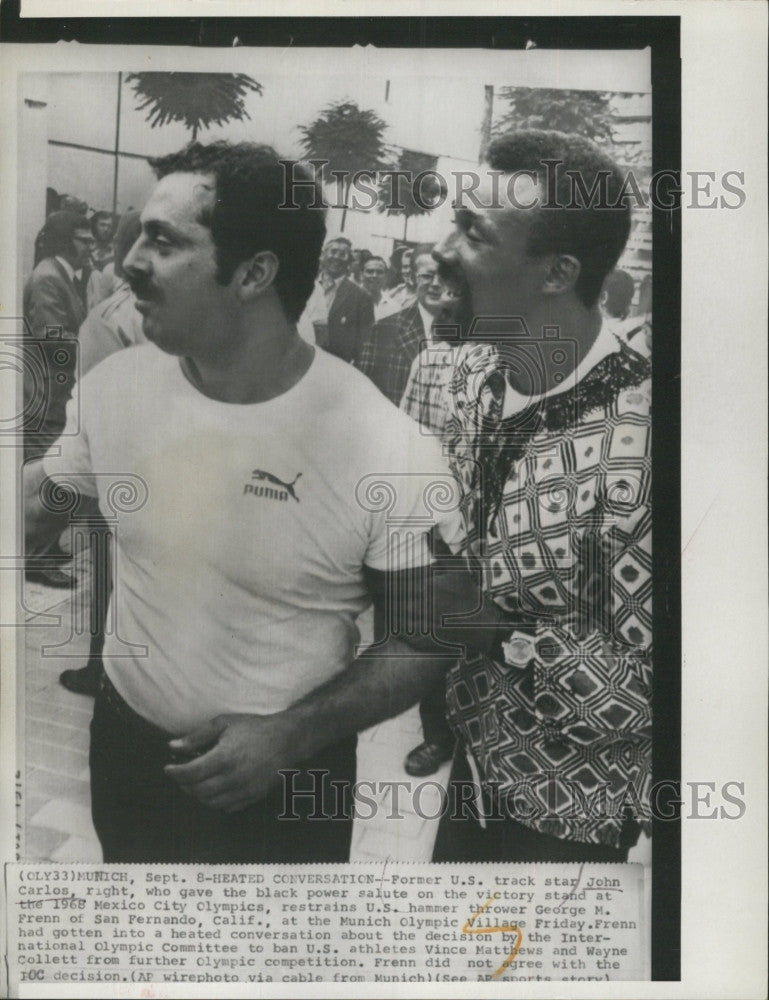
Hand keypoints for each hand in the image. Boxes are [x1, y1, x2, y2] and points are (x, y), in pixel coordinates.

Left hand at [164, 713, 295, 812]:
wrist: (287, 739)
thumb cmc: (254, 728)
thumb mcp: (224, 723)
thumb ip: (198, 736)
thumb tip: (173, 746)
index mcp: (224, 757)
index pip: (190, 774)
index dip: (175, 773)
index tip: (168, 768)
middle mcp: (233, 778)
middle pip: (197, 791)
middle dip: (184, 784)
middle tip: (181, 774)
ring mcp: (244, 790)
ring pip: (210, 802)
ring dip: (198, 794)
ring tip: (196, 781)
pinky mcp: (252, 797)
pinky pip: (226, 807)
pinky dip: (214, 801)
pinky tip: (214, 788)